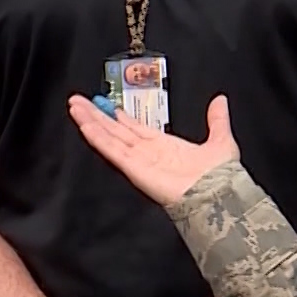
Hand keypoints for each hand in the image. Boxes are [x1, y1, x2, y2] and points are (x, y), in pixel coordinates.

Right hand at [67, 94, 238, 205]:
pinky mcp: (135, 168)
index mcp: (165, 147)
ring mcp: (139, 161)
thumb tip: (220, 101)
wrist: (219, 195)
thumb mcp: (221, 140)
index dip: (119, 117)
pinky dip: (98, 137)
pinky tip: (86, 126)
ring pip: (109, 137)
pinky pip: (113, 150)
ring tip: (75, 107)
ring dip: (91, 121)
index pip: (135, 129)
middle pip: (116, 131)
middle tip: (78, 101)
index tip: (106, 105)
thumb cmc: (221, 176)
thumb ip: (217, 119)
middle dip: (97, 115)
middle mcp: (149, 153)